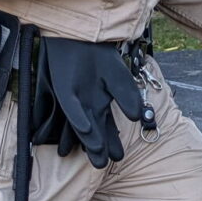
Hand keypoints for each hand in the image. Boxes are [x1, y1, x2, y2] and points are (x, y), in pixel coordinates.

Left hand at [31, 37, 143, 167]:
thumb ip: (128, 97)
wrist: (84, 35)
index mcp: (100, 104)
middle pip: (93, 132)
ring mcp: (74, 99)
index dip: (112, 142)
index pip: (106, 128)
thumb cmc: (99, 56)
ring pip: (80, 125)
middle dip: (98, 148)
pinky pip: (70, 106)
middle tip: (103, 164)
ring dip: (86, 140)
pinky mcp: (63, 89)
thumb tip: (138, 117)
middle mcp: (87, 106)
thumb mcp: (119, 77)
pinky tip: (85, 127)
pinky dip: (78, 117)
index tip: (119, 157)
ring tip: (94, 156)